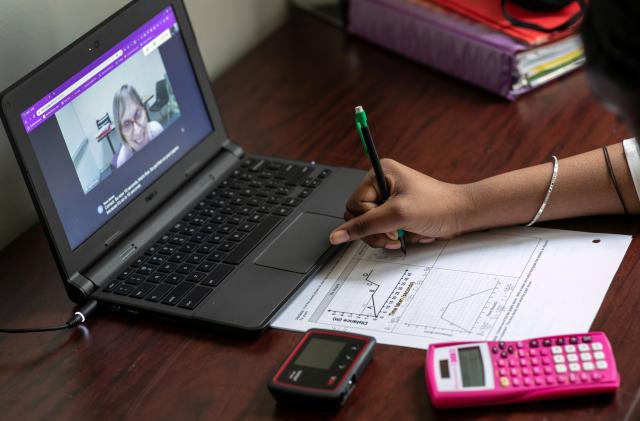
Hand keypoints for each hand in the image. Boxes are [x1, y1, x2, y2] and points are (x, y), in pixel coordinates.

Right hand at [329, 159, 474, 248]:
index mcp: (379, 173)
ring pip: (369, 227)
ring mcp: (388, 199)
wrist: (463, 214)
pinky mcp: (395, 212)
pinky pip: (382, 230)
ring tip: (403, 235)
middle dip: (377, 231)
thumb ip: (365, 225)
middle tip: (395, 234)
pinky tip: (409, 233)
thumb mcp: (398, 215)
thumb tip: (336, 235)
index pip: (354, 204)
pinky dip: (395, 236)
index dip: (369, 220)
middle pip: (359, 216)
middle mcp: (381, 183)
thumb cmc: (439, 206)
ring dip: (387, 236)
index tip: (389, 226)